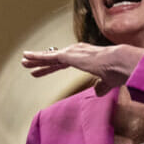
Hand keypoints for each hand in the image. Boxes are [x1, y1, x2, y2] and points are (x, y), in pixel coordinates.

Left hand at [22, 43, 143, 93]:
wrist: (119, 63)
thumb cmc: (118, 71)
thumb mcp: (107, 81)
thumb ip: (101, 86)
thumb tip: (97, 92)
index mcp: (86, 57)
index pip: (65, 62)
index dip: (54, 66)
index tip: (44, 70)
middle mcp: (78, 51)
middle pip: (55, 58)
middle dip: (42, 62)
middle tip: (29, 64)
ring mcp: (72, 52)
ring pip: (49, 57)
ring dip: (36, 59)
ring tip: (23, 61)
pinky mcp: (68, 56)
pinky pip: (48, 57)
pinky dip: (36, 57)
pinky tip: (26, 58)